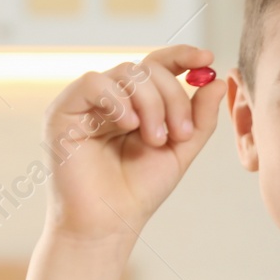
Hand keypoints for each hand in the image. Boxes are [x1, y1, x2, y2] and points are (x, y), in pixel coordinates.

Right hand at [42, 45, 225, 245]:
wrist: (108, 224)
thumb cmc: (139, 190)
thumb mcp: (181, 150)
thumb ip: (199, 117)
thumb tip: (215, 80)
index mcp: (136, 103)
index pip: (158, 64)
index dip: (182, 55)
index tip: (207, 58)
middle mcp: (111, 97)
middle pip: (148, 68)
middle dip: (172, 97)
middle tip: (179, 133)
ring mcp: (86, 103)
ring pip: (126, 73)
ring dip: (151, 103)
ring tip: (156, 139)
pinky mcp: (63, 112)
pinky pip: (93, 83)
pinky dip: (117, 99)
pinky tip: (128, 125)